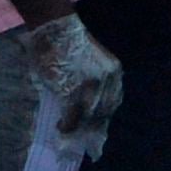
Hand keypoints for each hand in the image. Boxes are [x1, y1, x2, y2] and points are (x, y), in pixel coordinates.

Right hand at [16, 14, 122, 152]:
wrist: (56, 30)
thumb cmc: (69, 45)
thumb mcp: (91, 63)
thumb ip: (93, 82)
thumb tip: (87, 108)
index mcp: (114, 73)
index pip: (113, 102)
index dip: (104, 118)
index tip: (98, 131)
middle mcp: (107, 81)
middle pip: (103, 112)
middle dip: (93, 128)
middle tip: (85, 140)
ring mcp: (90, 87)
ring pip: (88, 117)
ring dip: (79, 129)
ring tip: (69, 133)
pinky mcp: (73, 92)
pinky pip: (72, 116)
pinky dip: (67, 125)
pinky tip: (61, 127)